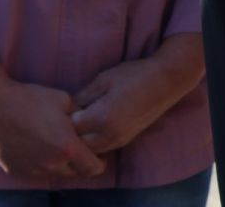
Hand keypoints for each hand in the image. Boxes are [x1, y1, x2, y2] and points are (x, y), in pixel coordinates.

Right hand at [0, 80, 104, 179]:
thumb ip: (82, 116)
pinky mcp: (16, 171)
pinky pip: (36, 172)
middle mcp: (50, 164)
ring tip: (57, 144)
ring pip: (55, 173)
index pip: (94, 168)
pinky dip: (42, 163)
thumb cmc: (31, 99)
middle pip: (76, 173)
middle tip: (80, 147)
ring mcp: (32, 170)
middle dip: (82, 163)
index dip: (101, 162)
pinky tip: (38, 146)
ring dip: (61, 164)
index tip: (100, 153)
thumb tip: (91, 122)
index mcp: (66, 147)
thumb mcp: (65, 100)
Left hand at [72, 35, 205, 153]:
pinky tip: (91, 128)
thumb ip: (82, 96)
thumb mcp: (104, 79)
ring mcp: (118, 140)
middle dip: (69, 133)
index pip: (69, 128)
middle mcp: (108, 135)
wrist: (165, 82)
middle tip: (65, 119)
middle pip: (76, 144)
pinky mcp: (125, 140)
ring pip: (89, 150)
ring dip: (80, 141)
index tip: (59, 109)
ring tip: (78, 124)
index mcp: (100, 117)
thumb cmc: (134, 75)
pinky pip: (101, 148)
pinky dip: (92, 142)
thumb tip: (67, 108)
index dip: (61, 119)